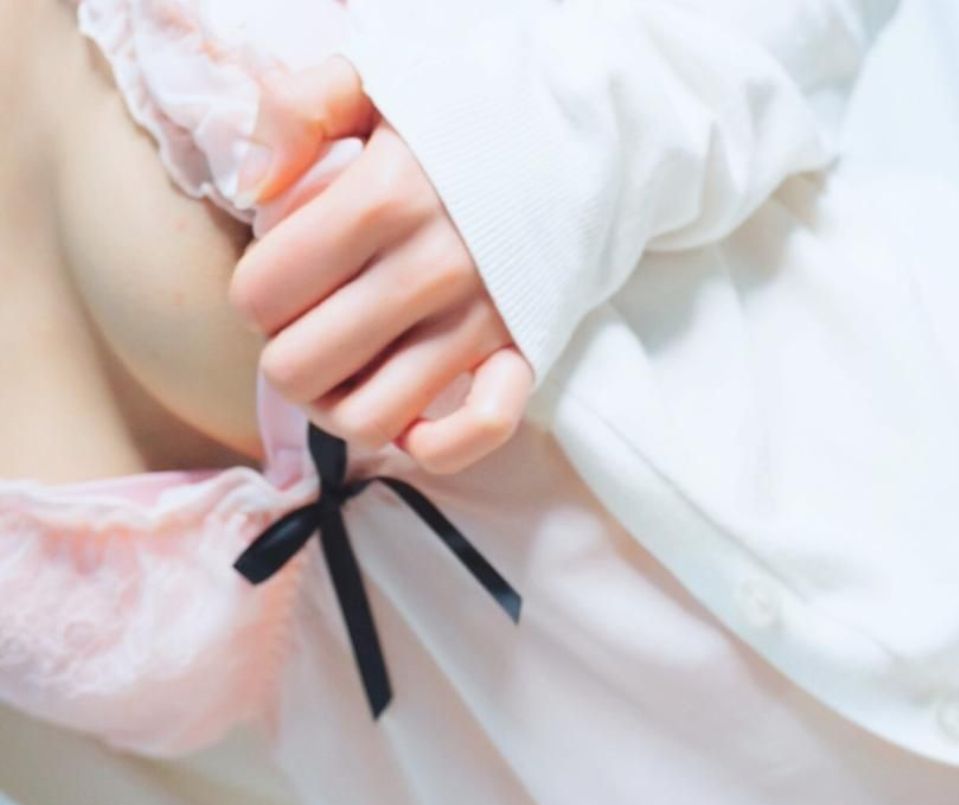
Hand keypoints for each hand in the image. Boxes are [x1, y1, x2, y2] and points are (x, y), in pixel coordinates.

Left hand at [230, 58, 532, 473]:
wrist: (582, 136)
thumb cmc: (466, 119)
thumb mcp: (376, 81)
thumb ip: (296, 113)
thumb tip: (250, 189)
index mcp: (382, 200)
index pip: (261, 294)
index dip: (253, 293)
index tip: (281, 272)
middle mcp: (430, 271)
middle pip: (298, 370)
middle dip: (285, 352)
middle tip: (308, 321)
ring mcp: (481, 321)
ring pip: (369, 418)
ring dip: (339, 405)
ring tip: (346, 368)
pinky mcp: (525, 351)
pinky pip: (478, 431)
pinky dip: (434, 442)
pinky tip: (410, 418)